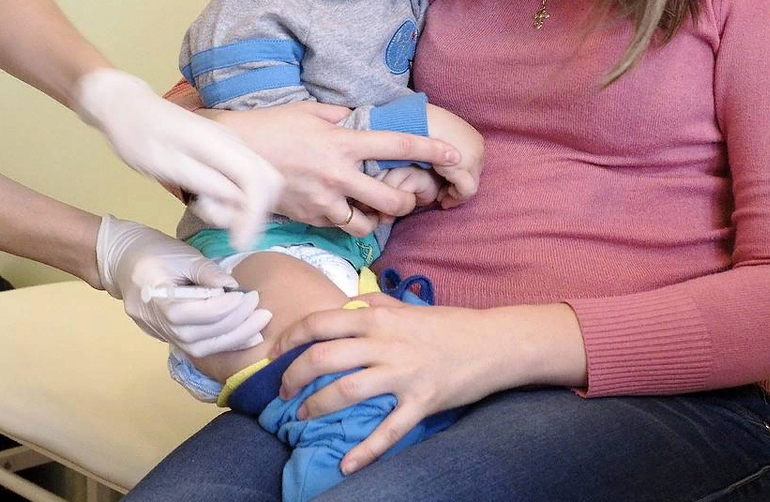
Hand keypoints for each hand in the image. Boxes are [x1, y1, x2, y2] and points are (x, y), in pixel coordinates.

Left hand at [75, 69, 281, 248]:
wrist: (127, 108)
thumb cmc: (137, 136)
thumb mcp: (162, 164)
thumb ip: (202, 180)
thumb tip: (236, 199)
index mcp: (217, 143)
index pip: (256, 180)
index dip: (254, 215)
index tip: (237, 242)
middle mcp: (233, 141)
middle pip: (269, 180)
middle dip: (251, 211)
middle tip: (211, 216)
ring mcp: (232, 144)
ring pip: (259, 180)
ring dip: (240, 205)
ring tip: (202, 205)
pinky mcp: (226, 151)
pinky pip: (244, 178)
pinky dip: (233, 197)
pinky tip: (205, 198)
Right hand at [95, 214, 271, 356]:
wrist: (123, 259)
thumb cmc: (153, 250)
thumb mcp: (182, 254)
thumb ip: (208, 272)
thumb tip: (234, 288)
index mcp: (151, 295)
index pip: (189, 312)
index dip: (221, 307)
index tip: (246, 296)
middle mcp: (153, 321)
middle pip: (196, 336)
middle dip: (234, 325)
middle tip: (261, 311)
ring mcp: (157, 333)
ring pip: (197, 348)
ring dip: (232, 339)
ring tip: (259, 325)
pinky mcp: (166, 337)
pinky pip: (196, 348)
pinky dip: (222, 344)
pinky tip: (246, 337)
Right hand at [206, 102, 462, 237]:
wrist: (232, 155)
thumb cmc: (270, 126)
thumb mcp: (310, 111)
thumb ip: (341, 117)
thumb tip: (361, 118)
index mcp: (343, 142)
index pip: (398, 145)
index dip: (431, 149)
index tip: (455, 154)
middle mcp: (338, 174)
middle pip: (392, 201)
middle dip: (407, 202)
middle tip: (406, 196)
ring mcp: (324, 200)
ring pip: (368, 224)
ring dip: (376, 218)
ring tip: (373, 208)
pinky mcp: (309, 217)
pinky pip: (339, 225)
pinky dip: (347, 220)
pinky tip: (342, 209)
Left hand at [269, 298, 586, 473]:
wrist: (494, 342)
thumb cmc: (449, 324)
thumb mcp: (408, 308)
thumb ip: (376, 306)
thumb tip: (352, 305)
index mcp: (377, 319)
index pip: (319, 322)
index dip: (290, 336)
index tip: (275, 351)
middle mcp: (384, 344)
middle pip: (323, 357)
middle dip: (294, 376)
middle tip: (283, 390)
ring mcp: (402, 374)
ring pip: (346, 390)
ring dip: (317, 407)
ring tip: (302, 417)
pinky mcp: (421, 402)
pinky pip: (389, 430)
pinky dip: (366, 450)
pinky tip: (346, 464)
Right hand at [424, 105, 484, 207]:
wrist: (416, 122)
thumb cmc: (421, 129)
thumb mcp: (439, 140)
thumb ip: (445, 153)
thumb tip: (443, 170)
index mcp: (474, 139)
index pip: (472, 166)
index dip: (458, 179)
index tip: (443, 188)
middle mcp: (478, 148)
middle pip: (473, 176)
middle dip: (457, 188)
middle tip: (440, 195)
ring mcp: (474, 158)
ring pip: (471, 186)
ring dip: (455, 195)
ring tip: (440, 199)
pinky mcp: (465, 168)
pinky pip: (466, 193)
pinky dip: (454, 198)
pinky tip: (441, 200)